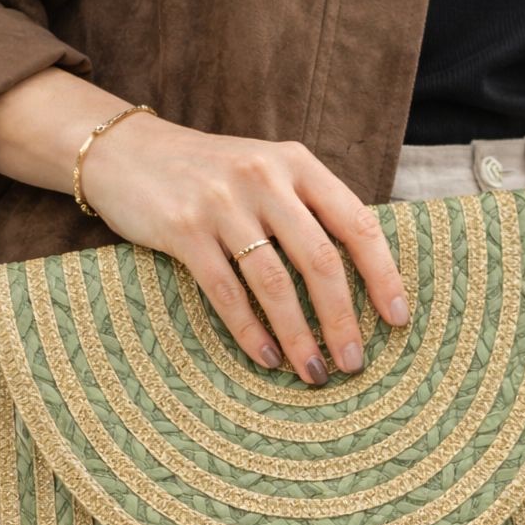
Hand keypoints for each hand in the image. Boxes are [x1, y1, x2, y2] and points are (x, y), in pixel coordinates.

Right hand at [75, 113, 410, 385]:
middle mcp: (264, 178)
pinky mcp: (183, 229)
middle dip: (342, 318)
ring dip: (299, 335)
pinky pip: (226, 291)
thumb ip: (306, 207)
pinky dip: (250, 331)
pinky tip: (267, 358)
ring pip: (274, 282)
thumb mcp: (266, 171)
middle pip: (320, 260)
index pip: (356, 222)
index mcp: (296, 163)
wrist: (127, 152)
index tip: (397, 319)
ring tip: (313, 372)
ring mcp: (222, 203)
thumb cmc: (209, 174)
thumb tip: (361, 274)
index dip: (382, 274)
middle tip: (354, 362)